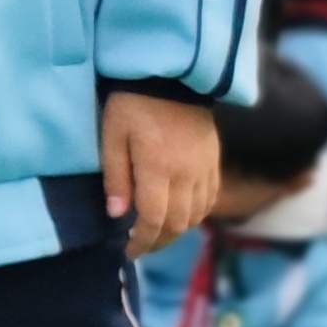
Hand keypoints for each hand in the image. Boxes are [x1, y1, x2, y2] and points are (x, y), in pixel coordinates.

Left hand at [103, 90, 219, 257]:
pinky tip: (180, 215)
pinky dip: (195, 214)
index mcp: (159, 169)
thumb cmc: (132, 103)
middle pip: (178, 224)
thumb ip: (116, 177)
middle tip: (140, 248)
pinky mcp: (214, 161)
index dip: (141, 242)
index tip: (127, 252)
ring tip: (156, 234)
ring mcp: (204, 168)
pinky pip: (209, 199)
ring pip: (196, 215)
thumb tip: (117, 215)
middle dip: (158, 242)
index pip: (154, 220)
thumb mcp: (112, 136)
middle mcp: (187, 175)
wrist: (171, 74)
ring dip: (176, 231)